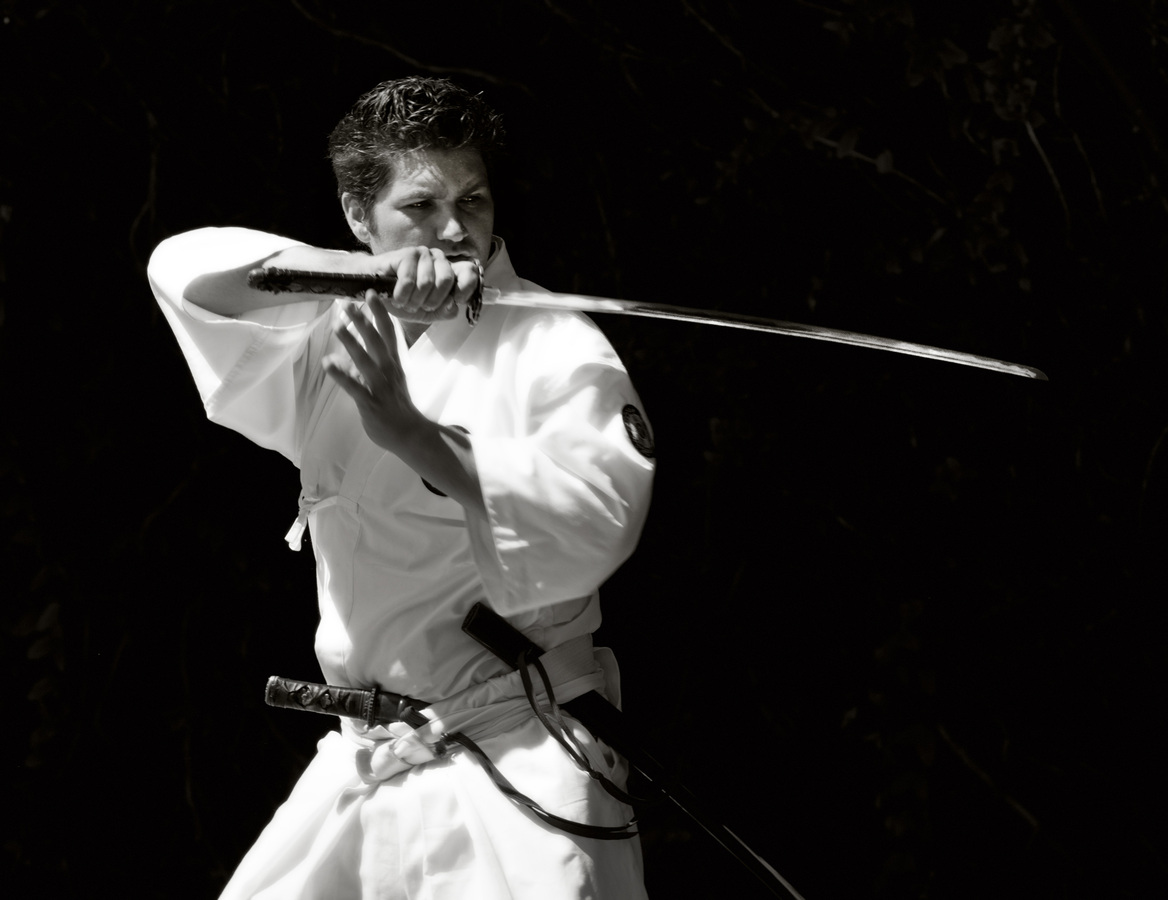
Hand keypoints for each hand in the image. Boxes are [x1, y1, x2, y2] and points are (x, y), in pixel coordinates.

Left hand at [323, 298, 421, 453]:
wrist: (410, 434)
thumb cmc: (396, 406)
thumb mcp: (387, 380)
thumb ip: (369, 366)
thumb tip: (347, 356)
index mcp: (393, 363)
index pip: (388, 332)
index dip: (380, 313)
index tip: (371, 293)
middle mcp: (388, 371)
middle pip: (377, 341)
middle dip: (363, 322)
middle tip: (349, 304)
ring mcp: (380, 386)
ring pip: (365, 361)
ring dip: (351, 343)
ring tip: (337, 326)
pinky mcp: (371, 403)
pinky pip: (354, 387)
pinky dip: (341, 375)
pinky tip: (328, 363)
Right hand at [359, 246, 480, 323]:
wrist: (373, 289)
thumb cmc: (402, 298)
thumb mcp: (427, 313)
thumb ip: (444, 312)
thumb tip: (453, 305)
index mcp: (448, 271)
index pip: (469, 272)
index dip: (465, 288)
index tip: (454, 301)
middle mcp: (438, 259)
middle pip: (446, 281)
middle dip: (431, 301)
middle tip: (419, 306)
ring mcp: (423, 254)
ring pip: (426, 283)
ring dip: (413, 300)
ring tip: (405, 302)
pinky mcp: (406, 254)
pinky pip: (409, 280)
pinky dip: (401, 295)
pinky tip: (396, 297)